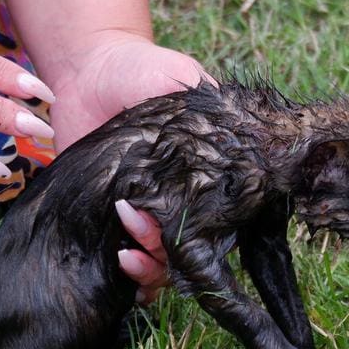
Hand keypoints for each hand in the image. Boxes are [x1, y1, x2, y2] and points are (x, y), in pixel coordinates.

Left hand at [48, 33, 211, 302]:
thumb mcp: (186, 79)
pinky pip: (123, 270)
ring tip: (124, 240)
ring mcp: (142, 218)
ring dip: (147, 266)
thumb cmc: (140, 70)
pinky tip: (119, 261)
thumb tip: (263, 137)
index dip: (215, 243)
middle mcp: (177, 206)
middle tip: (137, 217)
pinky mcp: (105, 222)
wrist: (84, 69)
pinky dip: (128, 278)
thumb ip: (217, 109)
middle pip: (191, 259)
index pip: (224, 229)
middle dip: (169, 254)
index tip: (192, 229)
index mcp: (203, 181)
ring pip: (160, 269)